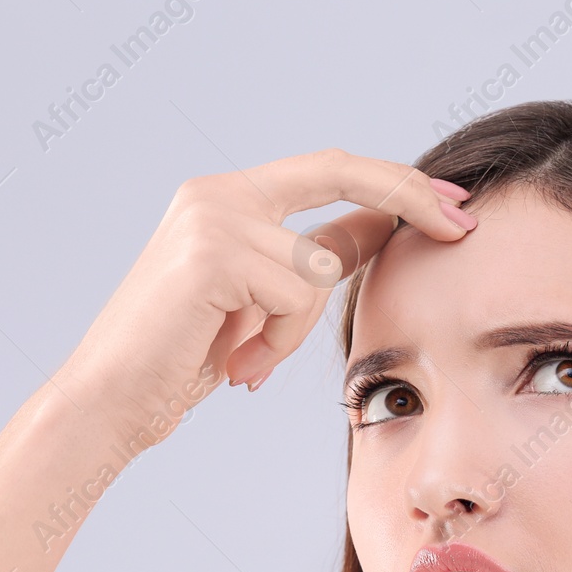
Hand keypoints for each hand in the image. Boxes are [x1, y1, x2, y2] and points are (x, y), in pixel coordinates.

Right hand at [54, 148, 475, 442]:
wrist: (108, 403)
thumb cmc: (182, 359)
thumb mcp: (265, 301)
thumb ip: (318, 257)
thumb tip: (386, 226)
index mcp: (228, 196)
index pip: (331, 168)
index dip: (397, 181)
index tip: (453, 202)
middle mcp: (217, 192)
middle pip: (341, 170)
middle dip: (409, 195)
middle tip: (463, 226)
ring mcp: (212, 217)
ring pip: (320, 265)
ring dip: (297, 328)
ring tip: (248, 358)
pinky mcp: (212, 253)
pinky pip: (296, 297)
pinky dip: (278, 343)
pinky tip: (235, 363)